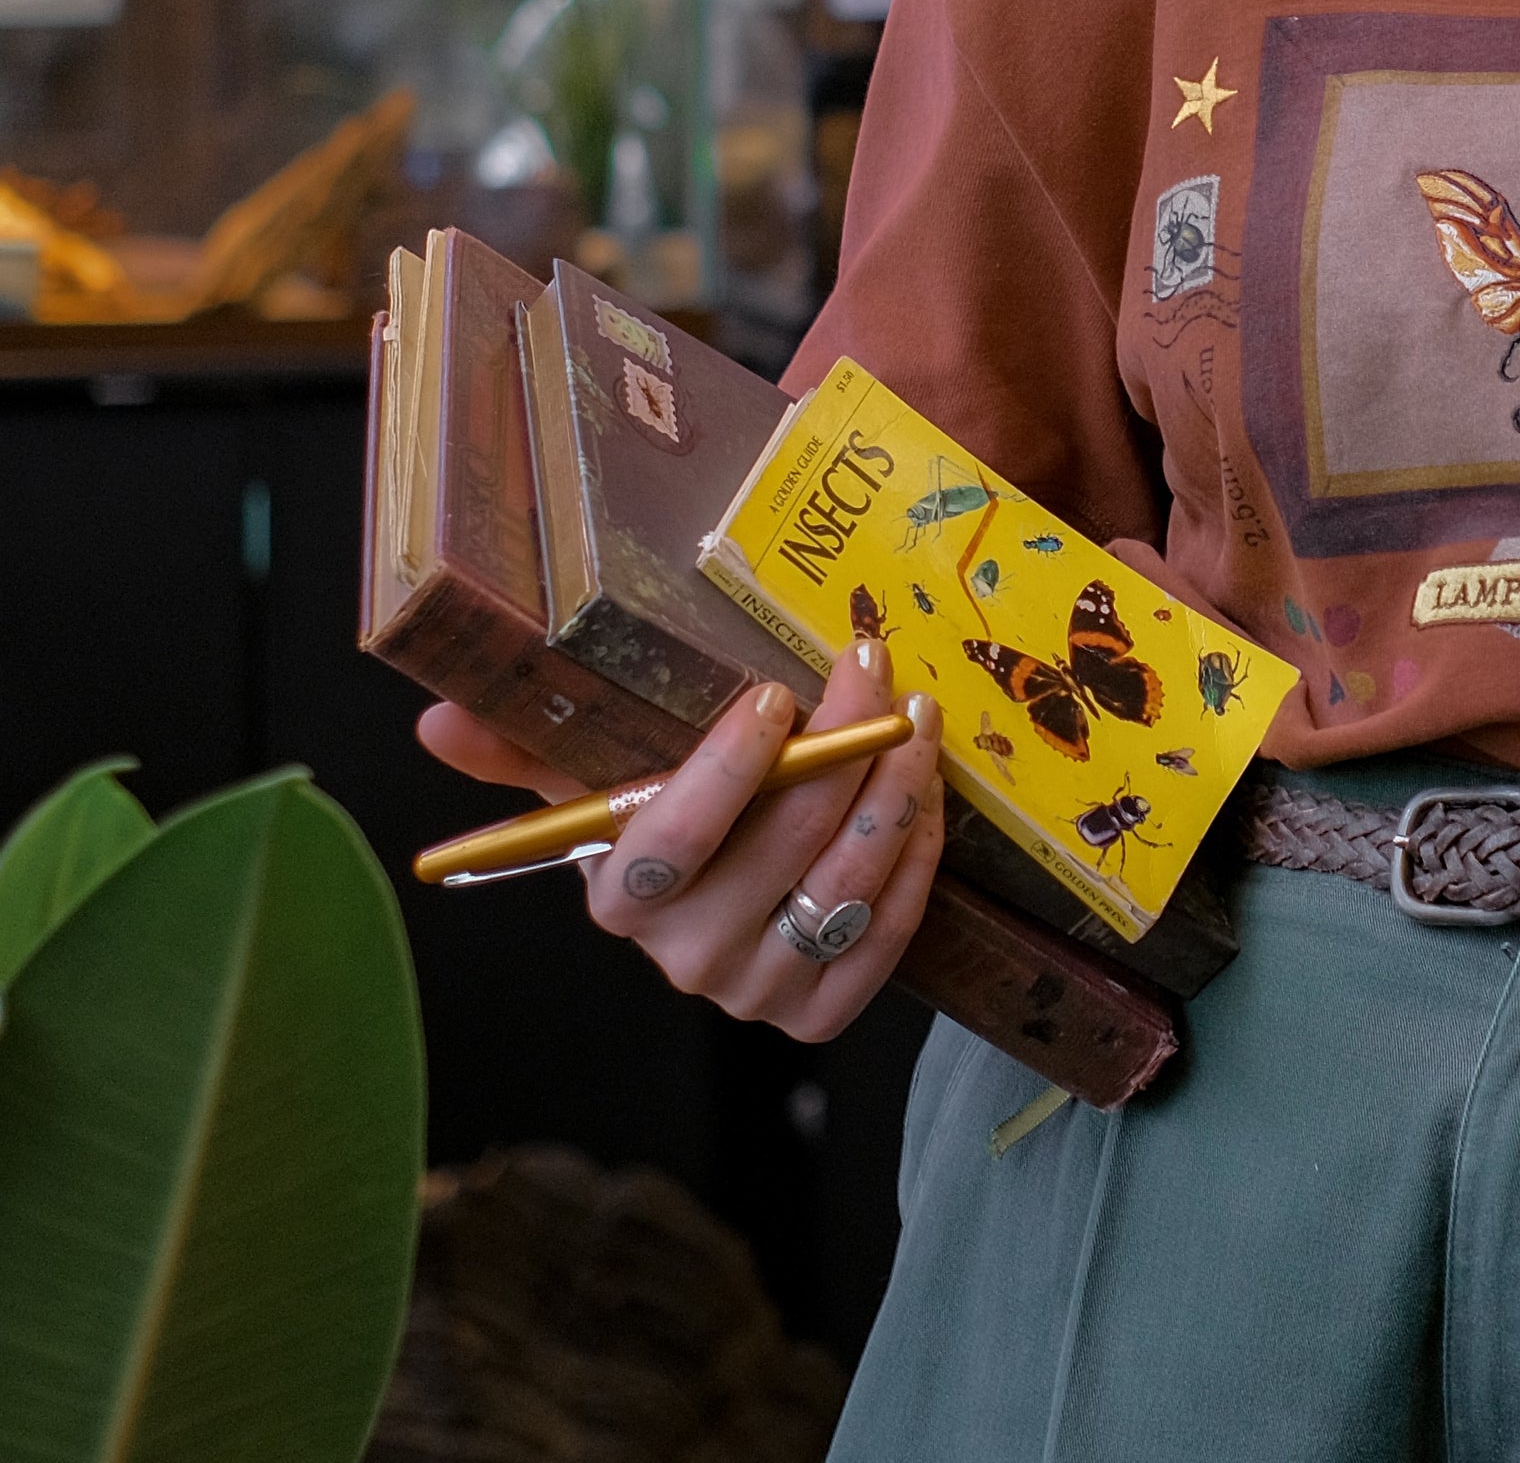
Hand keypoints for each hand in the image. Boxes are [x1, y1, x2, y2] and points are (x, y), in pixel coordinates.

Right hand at [414, 642, 944, 1042]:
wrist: (719, 905)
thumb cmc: (658, 818)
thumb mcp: (592, 777)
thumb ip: (525, 745)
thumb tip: (436, 719)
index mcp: (621, 901)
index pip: (671, 842)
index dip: (728, 771)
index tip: (773, 695)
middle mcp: (686, 960)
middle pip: (779, 850)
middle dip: (840, 747)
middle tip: (870, 667)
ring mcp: (758, 993)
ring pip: (844, 885)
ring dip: (893, 788)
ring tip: (912, 714)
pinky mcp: (822, 1012)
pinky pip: (887, 929)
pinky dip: (916, 852)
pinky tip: (923, 786)